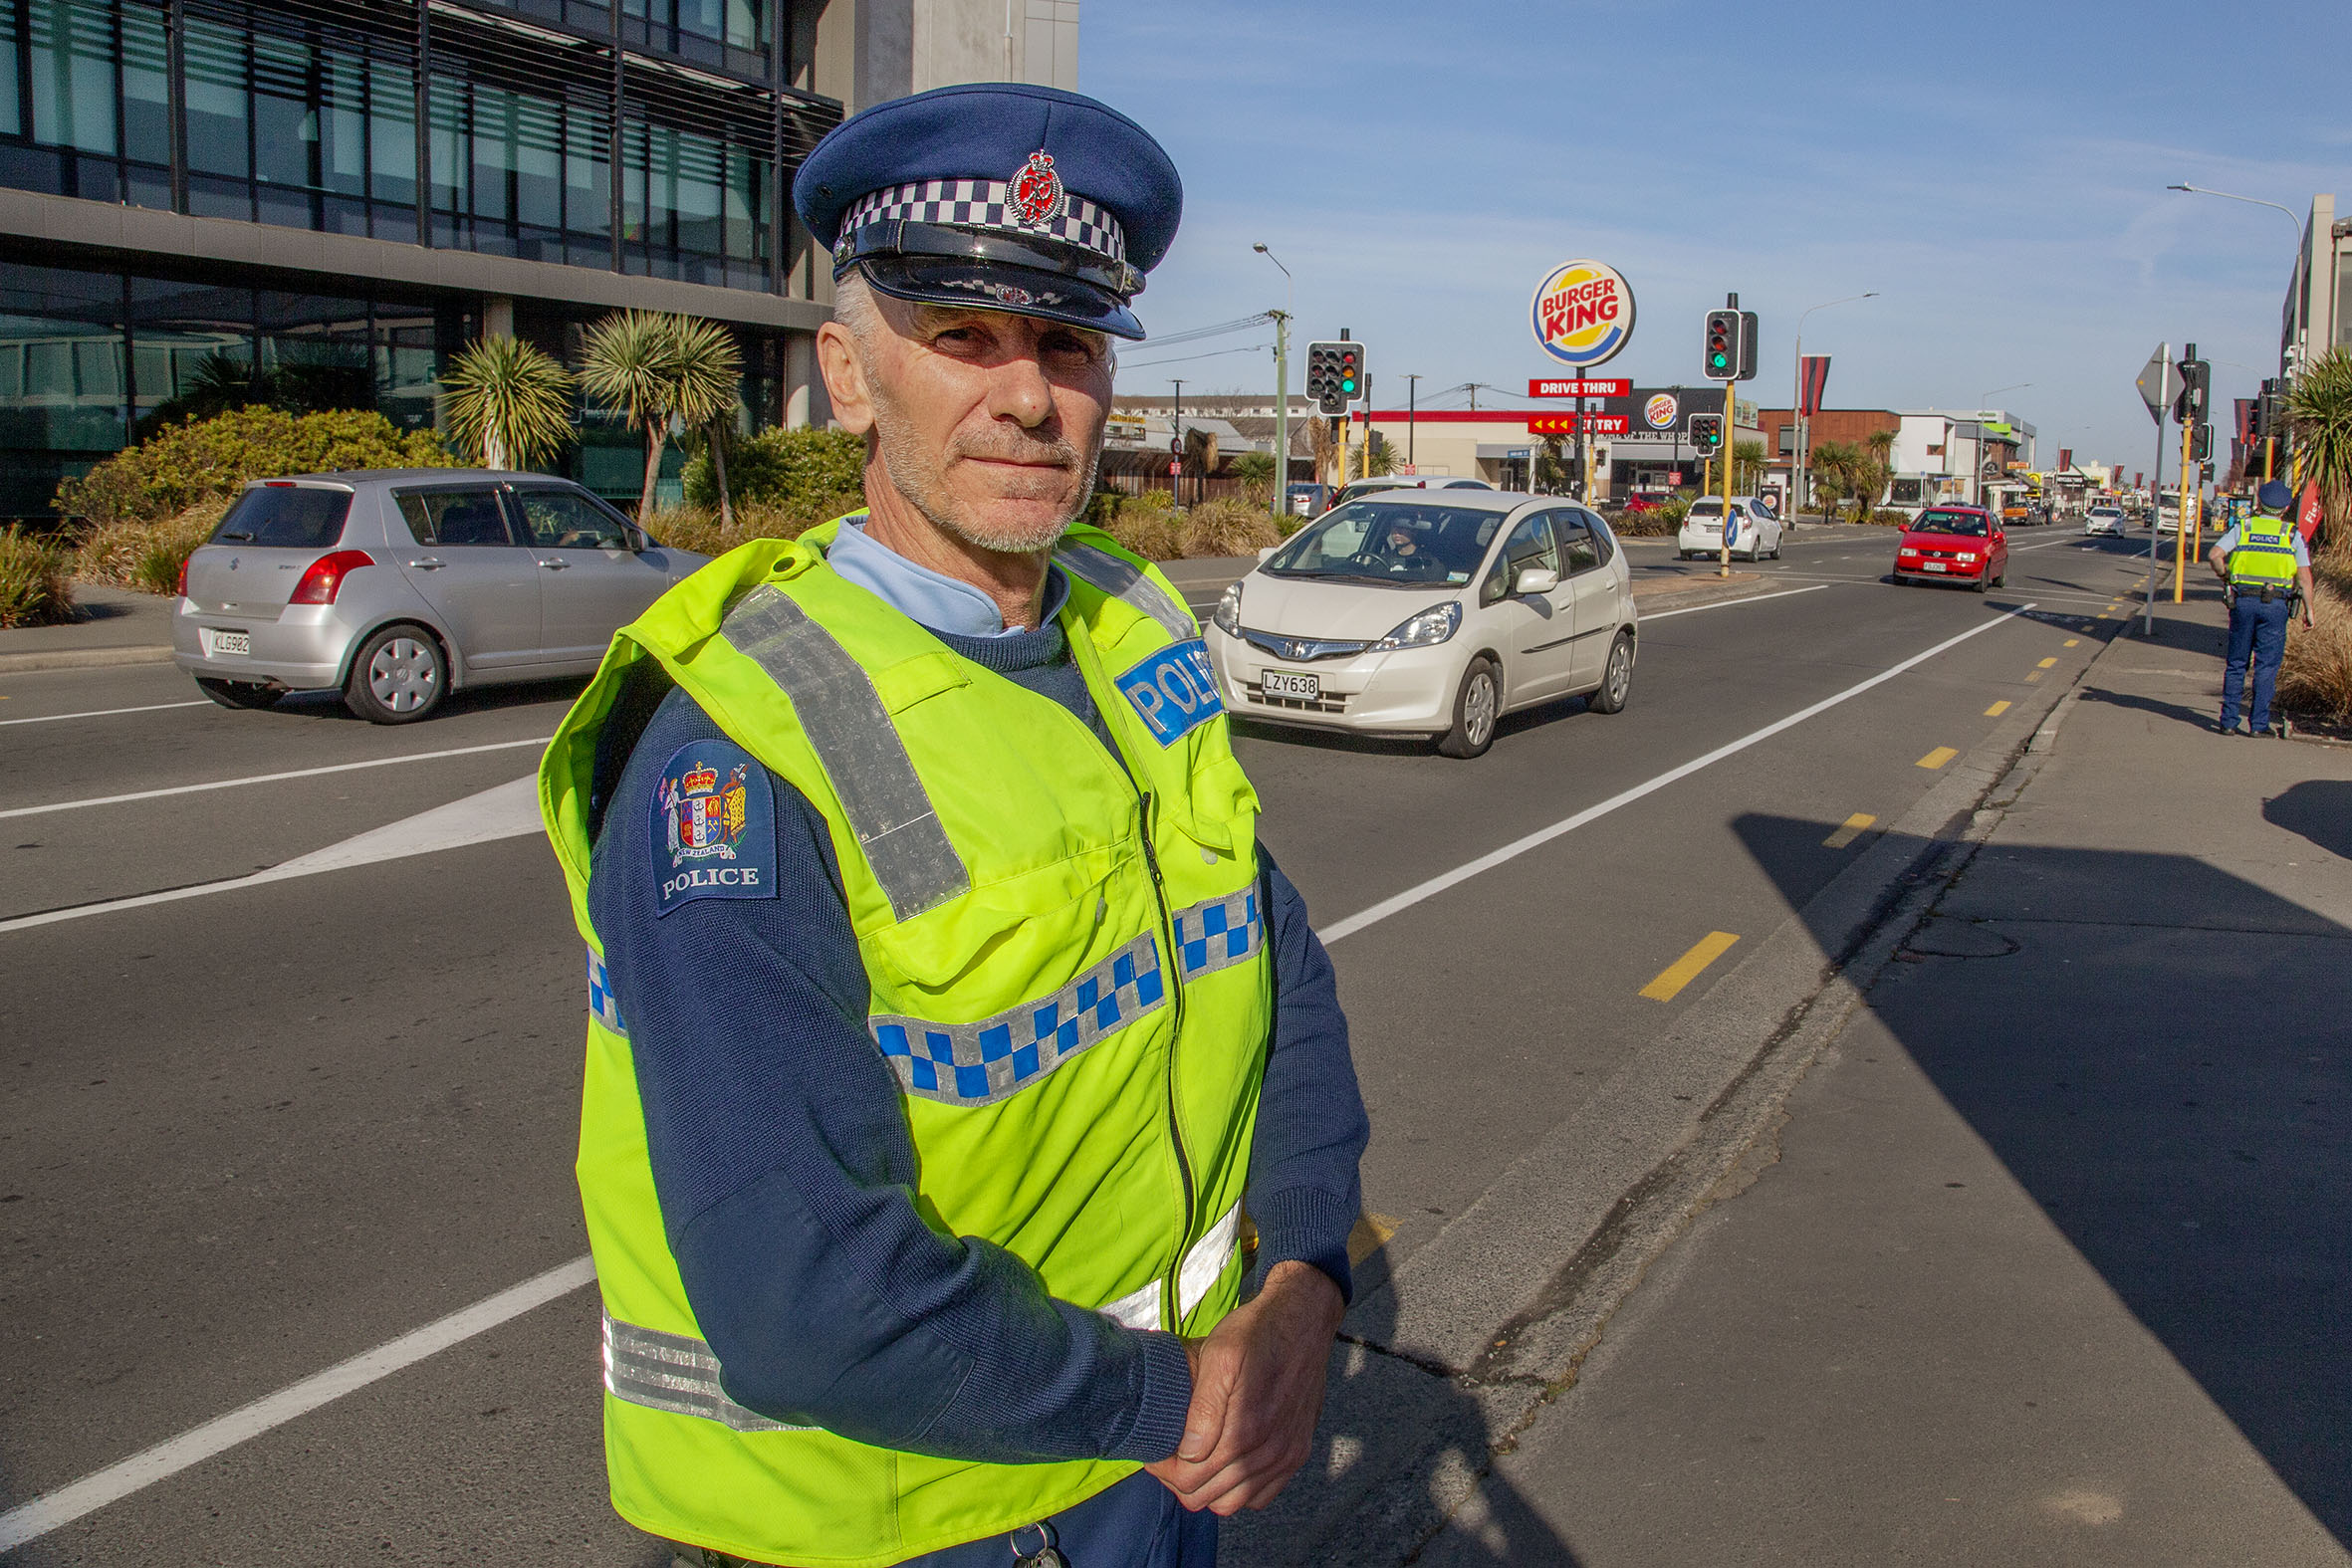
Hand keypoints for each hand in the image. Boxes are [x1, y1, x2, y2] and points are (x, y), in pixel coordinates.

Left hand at [1143, 1261, 1345, 1514]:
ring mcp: (1286, 1457)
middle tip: (1166, 1455)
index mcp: (1245, 1430)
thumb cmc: (1256, 1332)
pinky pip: (1261, 1496)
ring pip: (1232, 1502)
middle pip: (1206, 1496)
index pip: (1189, 1478)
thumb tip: (1188, 1453)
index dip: (1162, 1469)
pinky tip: (1224, 1464)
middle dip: (1178, 1479)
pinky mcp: (1297, 1454)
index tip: (1152, 1450)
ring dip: (1206, 1488)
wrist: (1304, 1319)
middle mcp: (1269, 1452)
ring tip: (1191, 1461)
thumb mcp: (1219, 1354)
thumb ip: (1203, 1408)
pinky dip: (1238, 1489)